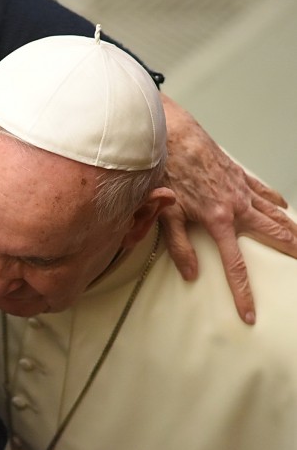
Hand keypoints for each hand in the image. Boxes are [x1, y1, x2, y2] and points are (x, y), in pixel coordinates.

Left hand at [158, 93, 296, 324]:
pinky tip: (284, 206)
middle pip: (272, 235)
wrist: (173, 136)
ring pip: (274, 213)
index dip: (243, 293)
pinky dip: (276, 201)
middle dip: (291, 252)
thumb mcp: (165, 213)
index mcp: (218, 221)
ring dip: (291, 228)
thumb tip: (191, 273)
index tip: (251, 313)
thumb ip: (180, 246)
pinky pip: (264, 191)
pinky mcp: (238, 175)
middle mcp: (236, 206)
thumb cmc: (166, 173)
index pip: (235, 265)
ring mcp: (241, 189)